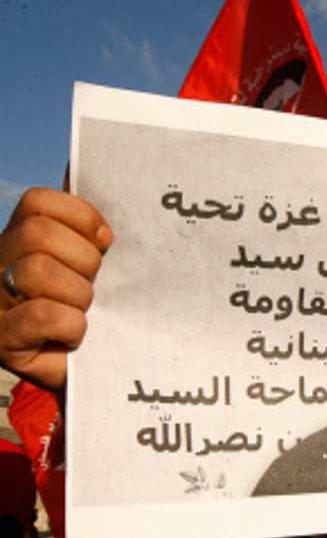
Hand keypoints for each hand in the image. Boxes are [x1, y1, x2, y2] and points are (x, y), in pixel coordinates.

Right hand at [0, 188, 111, 389]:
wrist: (85, 373)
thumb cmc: (88, 311)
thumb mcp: (88, 264)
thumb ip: (85, 225)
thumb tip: (84, 165)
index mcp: (18, 239)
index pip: (38, 202)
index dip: (80, 217)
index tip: (106, 241)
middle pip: (39, 234)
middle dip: (83, 260)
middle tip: (93, 285)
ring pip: (39, 271)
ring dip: (78, 295)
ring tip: (82, 312)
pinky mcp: (1, 340)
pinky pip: (44, 315)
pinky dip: (71, 325)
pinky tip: (72, 335)